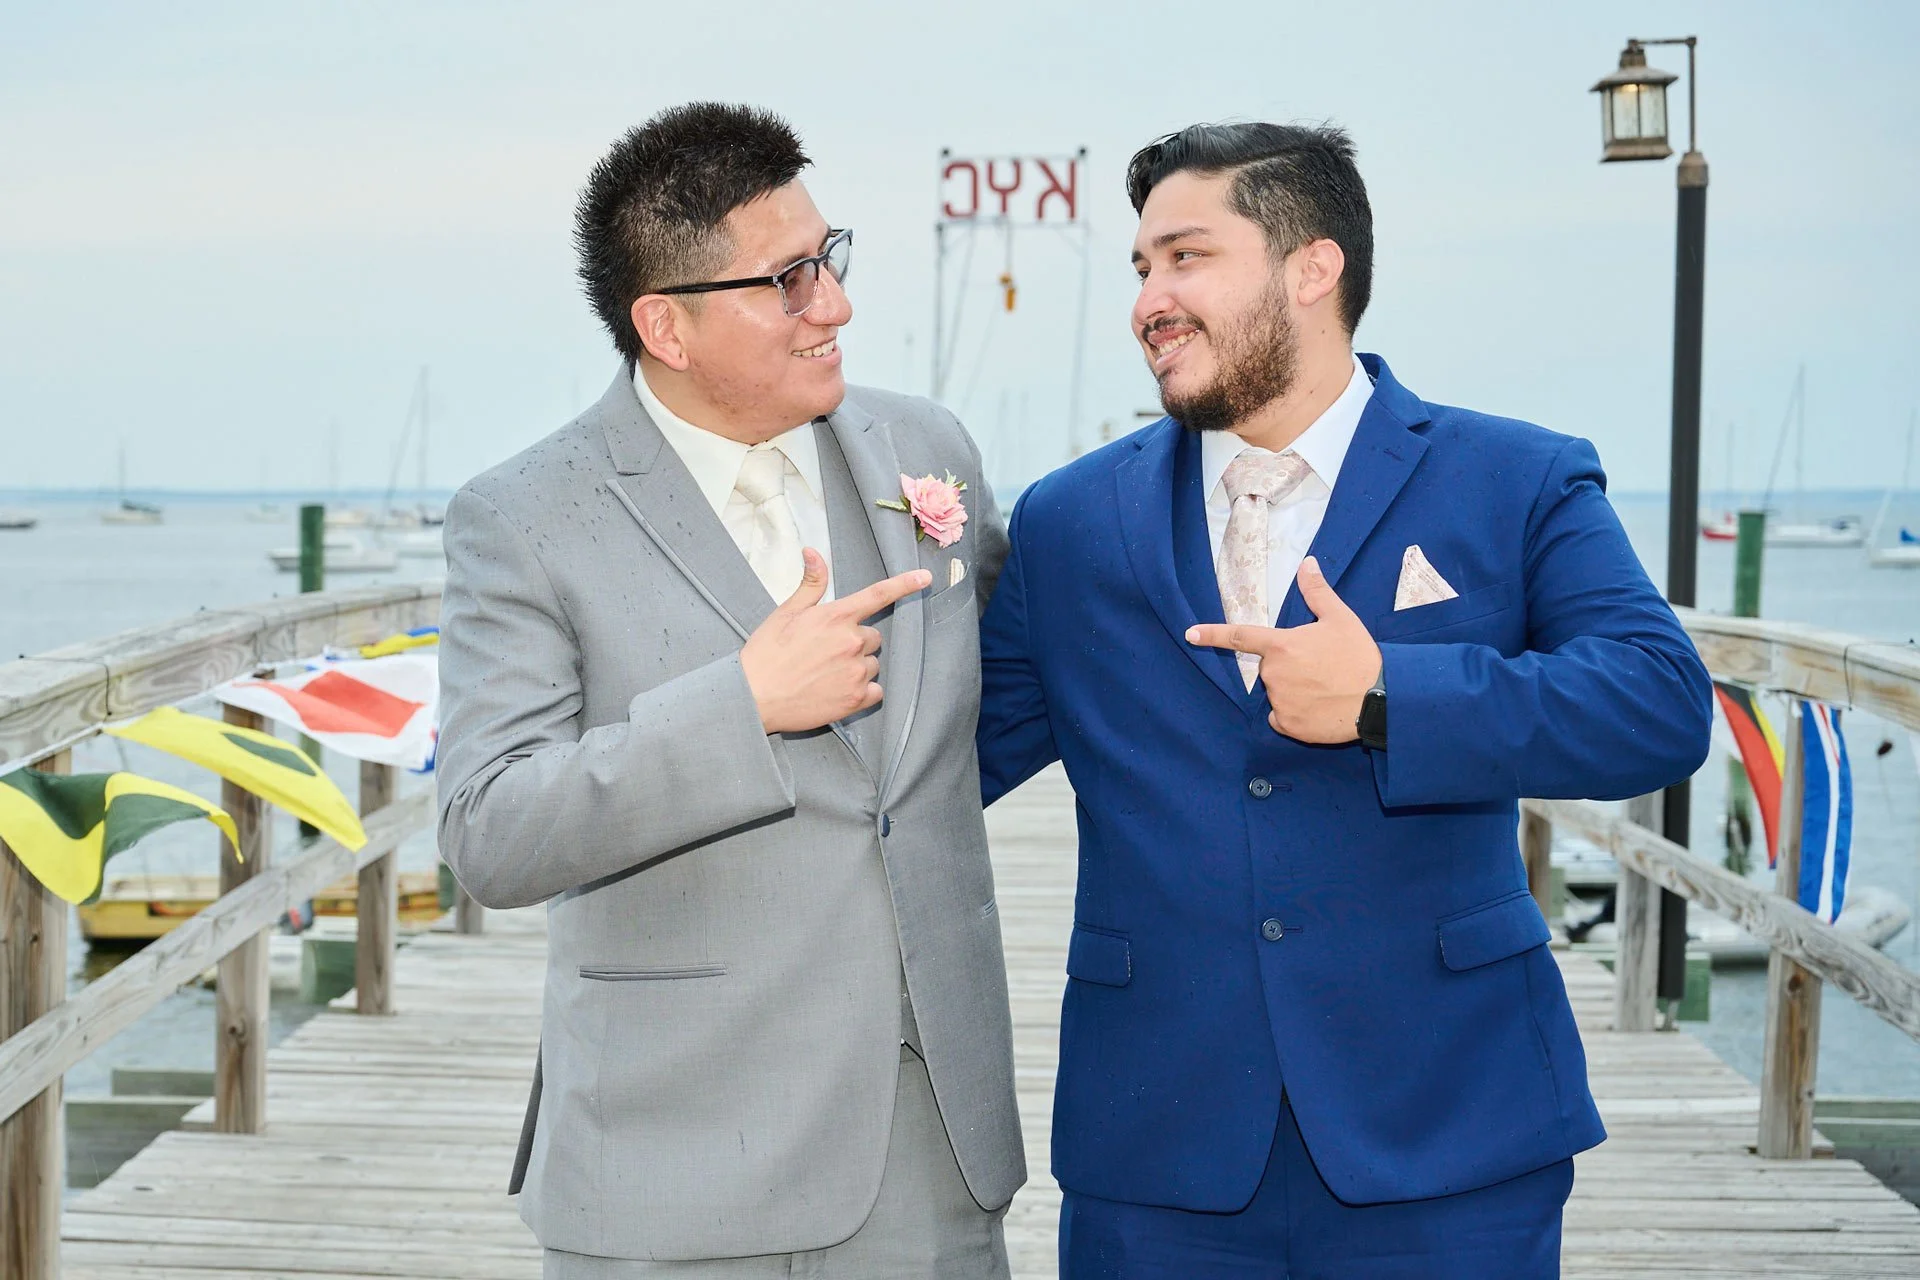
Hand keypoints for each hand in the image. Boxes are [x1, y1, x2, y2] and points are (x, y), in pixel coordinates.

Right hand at [741, 549, 931, 733]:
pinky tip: (837, 691)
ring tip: (826, 674)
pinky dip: (862, 692)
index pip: (878, 594)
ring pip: (873, 665)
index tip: (926, 577)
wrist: (754, 696)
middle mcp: (852, 642)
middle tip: (826, 652)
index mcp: (836, 617)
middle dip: (856, 642)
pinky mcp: (855, 699)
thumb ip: (809, 584)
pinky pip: (876, 691)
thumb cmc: (766, 653)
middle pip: (873, 637)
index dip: (905, 584)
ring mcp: (856, 672)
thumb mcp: (785, 612)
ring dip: (858, 667)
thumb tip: (813, 551)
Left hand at [1185, 556, 1380, 742]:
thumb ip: (1317, 592)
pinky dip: (1295, 715)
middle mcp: (1273, 674)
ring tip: (1325, 689)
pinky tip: (1318, 709)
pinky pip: (1281, 717)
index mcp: (1281, 645)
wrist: (1379, 699)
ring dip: (1294, 690)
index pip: (1240, 637)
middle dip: (1289, 666)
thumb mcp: (1340, 618)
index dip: (1212, 634)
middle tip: (1320, 668)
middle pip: (1270, 668)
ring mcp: (1278, 701)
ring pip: (1278, 693)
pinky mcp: (1287, 725)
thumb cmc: (1359, 656)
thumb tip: (1307, 562)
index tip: (1190, 633)